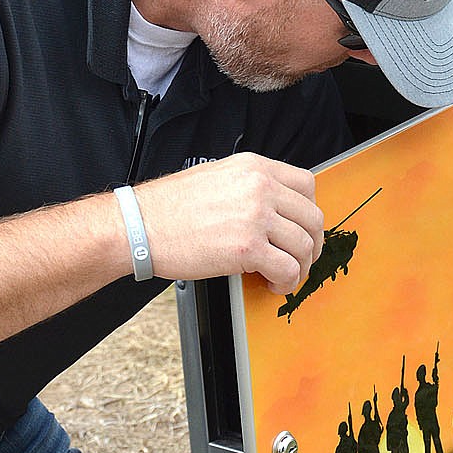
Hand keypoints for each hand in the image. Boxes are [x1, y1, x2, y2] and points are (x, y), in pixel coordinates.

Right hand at [134, 154, 322, 294]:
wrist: (140, 225)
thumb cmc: (168, 207)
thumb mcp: (216, 176)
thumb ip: (249, 186)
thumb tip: (272, 208)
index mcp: (254, 168)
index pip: (307, 184)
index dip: (309, 211)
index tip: (303, 227)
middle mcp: (260, 187)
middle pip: (312, 217)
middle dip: (312, 244)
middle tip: (302, 258)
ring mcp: (256, 217)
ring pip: (304, 246)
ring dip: (301, 267)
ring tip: (284, 276)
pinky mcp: (248, 249)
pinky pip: (287, 269)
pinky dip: (286, 282)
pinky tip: (273, 285)